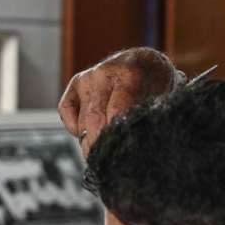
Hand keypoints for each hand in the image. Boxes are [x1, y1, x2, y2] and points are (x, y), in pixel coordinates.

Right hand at [58, 48, 183, 157]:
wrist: (145, 63)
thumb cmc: (154, 87)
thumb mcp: (158, 100)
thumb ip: (141, 119)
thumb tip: (125, 146)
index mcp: (129, 76)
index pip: (116, 111)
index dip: (115, 136)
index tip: (117, 153)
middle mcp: (105, 74)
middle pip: (94, 118)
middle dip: (99, 144)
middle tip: (105, 161)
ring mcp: (89, 77)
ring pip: (82, 119)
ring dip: (90, 139)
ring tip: (103, 148)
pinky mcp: (77, 81)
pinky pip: (66, 111)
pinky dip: (74, 127)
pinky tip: (87, 132)